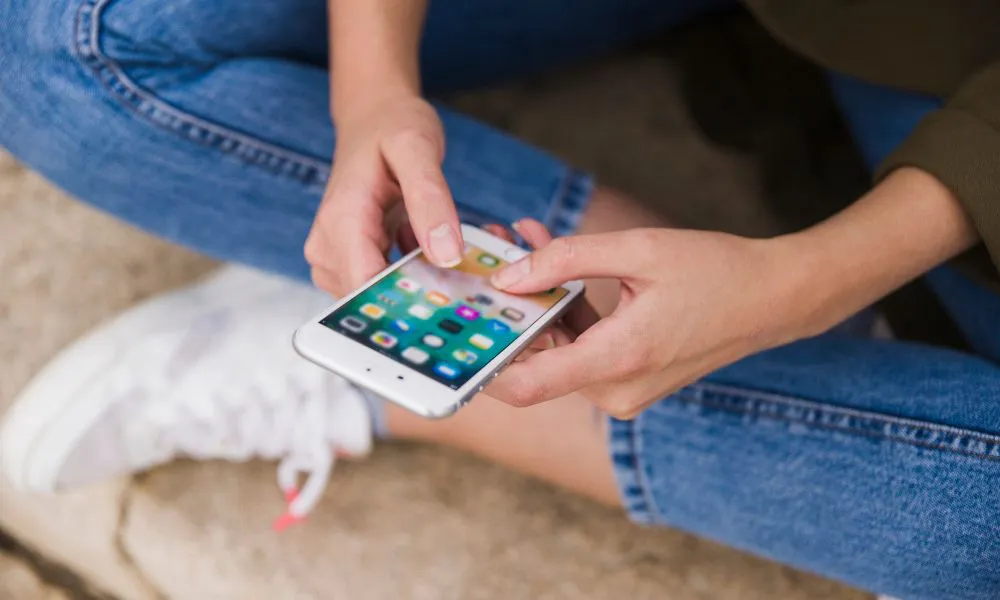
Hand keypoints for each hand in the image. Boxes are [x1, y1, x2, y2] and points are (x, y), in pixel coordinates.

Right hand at [305, 95, 461, 295]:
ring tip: (445, 255)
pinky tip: (430, 253)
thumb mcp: (418, 149)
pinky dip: (410, 276)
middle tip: (461, 274)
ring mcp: (333, 257)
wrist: (372, 118)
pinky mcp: (346, 261)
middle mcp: (327, 246)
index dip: (407, 301)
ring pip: (377, 298)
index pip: (366, 288)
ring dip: (416, 285)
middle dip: (417, 293)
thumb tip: (446, 255)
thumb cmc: (392, 127)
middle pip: (372, 299)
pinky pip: (379, 287)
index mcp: (341, 221)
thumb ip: (431, 200)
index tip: (449, 299)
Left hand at [486, 227, 807, 418]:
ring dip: (536, 302)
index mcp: (618, 360)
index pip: (527, 385)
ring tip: (520, 242)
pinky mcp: (629, 377)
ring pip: (557, 350)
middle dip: (508, 311)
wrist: (773, 298)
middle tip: (488, 256)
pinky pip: (581, 347)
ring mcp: (623, 388)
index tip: (458, 328)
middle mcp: (616, 388)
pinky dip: (564, 310)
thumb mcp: (639, 251)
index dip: (483, 363)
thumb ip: (567, 259)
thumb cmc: (715, 271)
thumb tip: (510, 274)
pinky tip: (552, 261)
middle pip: (536, 361)